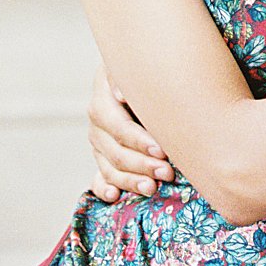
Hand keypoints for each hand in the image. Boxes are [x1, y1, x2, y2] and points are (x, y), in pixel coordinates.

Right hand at [87, 64, 172, 201]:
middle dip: (141, 164)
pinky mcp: (103, 156)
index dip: (139, 141)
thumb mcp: (142, 68)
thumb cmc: (153, 72)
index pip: (117, 125)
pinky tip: (114, 196)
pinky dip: (104, 189)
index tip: (163, 150)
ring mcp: (99, 139)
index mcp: (104, 94)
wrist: (149, 76)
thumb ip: (129, 79)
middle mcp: (98, 118)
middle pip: (114, 150)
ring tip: (152, 188)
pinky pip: (99, 177)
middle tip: (167, 173)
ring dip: (130, 180)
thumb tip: (120, 95)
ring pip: (109, 167)